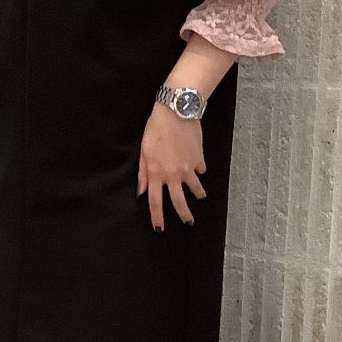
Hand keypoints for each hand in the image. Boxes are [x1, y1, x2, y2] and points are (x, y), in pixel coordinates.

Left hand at [137, 104, 206, 230]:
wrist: (176, 112)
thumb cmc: (156, 129)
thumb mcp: (144, 152)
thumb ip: (143, 174)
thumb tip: (141, 192)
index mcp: (156, 174)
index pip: (155, 202)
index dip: (157, 217)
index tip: (160, 228)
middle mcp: (173, 175)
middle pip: (179, 201)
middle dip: (184, 214)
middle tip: (188, 222)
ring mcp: (188, 168)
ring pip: (195, 188)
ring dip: (198, 194)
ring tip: (200, 196)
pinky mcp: (199, 158)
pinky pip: (200, 169)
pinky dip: (200, 171)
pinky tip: (199, 169)